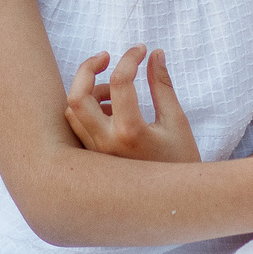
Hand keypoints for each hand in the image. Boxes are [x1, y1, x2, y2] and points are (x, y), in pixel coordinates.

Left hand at [63, 46, 200, 163]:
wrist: (174, 203)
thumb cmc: (180, 161)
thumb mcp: (176, 121)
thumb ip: (162, 85)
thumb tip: (155, 54)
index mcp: (130, 132)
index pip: (120, 81)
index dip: (131, 58)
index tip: (143, 50)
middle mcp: (105, 144)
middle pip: (77, 96)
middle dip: (87, 68)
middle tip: (106, 57)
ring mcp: (95, 155)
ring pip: (72, 112)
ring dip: (88, 91)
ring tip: (115, 90)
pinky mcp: (92, 161)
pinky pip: (77, 128)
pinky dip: (87, 110)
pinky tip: (111, 108)